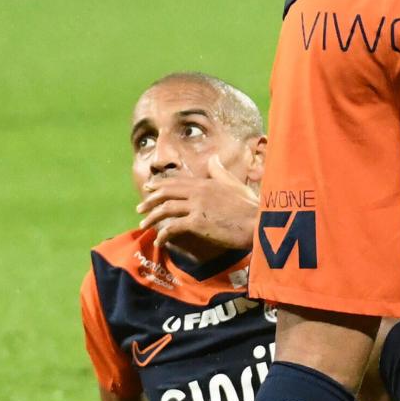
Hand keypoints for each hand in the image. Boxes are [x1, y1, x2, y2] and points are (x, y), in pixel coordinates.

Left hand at [137, 164, 258, 258]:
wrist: (259, 223)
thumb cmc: (251, 207)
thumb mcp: (235, 185)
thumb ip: (221, 173)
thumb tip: (213, 159)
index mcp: (207, 183)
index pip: (177, 182)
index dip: (160, 185)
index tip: (149, 188)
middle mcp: (199, 192)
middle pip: (167, 193)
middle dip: (150, 200)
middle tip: (140, 207)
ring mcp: (197, 206)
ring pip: (166, 209)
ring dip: (152, 217)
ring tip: (144, 225)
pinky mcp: (198, 222)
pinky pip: (173, 227)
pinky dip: (164, 235)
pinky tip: (160, 242)